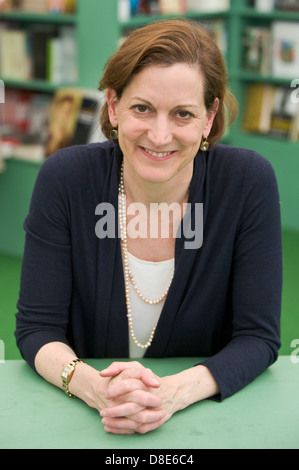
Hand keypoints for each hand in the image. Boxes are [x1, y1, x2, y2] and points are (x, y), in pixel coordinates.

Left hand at [99, 362, 219, 433]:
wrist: (171, 392)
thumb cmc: (145, 379)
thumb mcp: (134, 367)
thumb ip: (118, 367)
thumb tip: (103, 374)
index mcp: (145, 381)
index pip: (130, 385)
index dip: (117, 389)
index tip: (107, 394)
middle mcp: (152, 397)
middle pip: (133, 407)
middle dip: (116, 411)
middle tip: (103, 411)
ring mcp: (155, 411)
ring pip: (136, 421)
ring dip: (118, 423)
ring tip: (104, 421)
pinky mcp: (156, 421)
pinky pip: (140, 428)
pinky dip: (124, 430)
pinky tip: (111, 427)